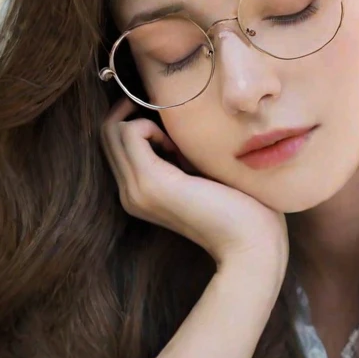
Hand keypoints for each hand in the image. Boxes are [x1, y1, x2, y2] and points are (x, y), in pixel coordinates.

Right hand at [100, 96, 288, 270]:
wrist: (250, 244)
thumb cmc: (239, 209)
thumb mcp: (201, 174)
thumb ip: (181, 154)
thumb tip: (174, 126)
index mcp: (139, 194)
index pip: (115, 144)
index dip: (135, 120)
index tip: (169, 125)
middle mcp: (129, 193)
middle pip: (108, 134)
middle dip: (133, 113)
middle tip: (168, 118)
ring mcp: (136, 189)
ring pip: (113, 130)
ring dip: (143, 120)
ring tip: (176, 141)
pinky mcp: (150, 182)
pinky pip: (130, 132)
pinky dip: (150, 125)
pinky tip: (177, 145)